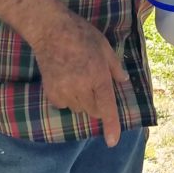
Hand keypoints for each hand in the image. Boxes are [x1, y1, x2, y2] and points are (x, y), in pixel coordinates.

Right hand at [32, 8, 127, 147]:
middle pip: (94, 110)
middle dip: (99, 103)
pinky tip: (67, 80)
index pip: (107, 106)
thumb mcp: (104, 45)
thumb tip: (123, 81)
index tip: (113, 141)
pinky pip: (64, 105)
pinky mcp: (51, 94)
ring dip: (84, 100)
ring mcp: (64, 92)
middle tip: (95, 83)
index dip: (111, 125)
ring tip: (79, 77)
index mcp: (97, 75)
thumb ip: (114, 66)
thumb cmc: (81, 34)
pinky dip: (68, 98)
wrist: (51, 31)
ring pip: (79, 108)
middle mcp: (81, 88)